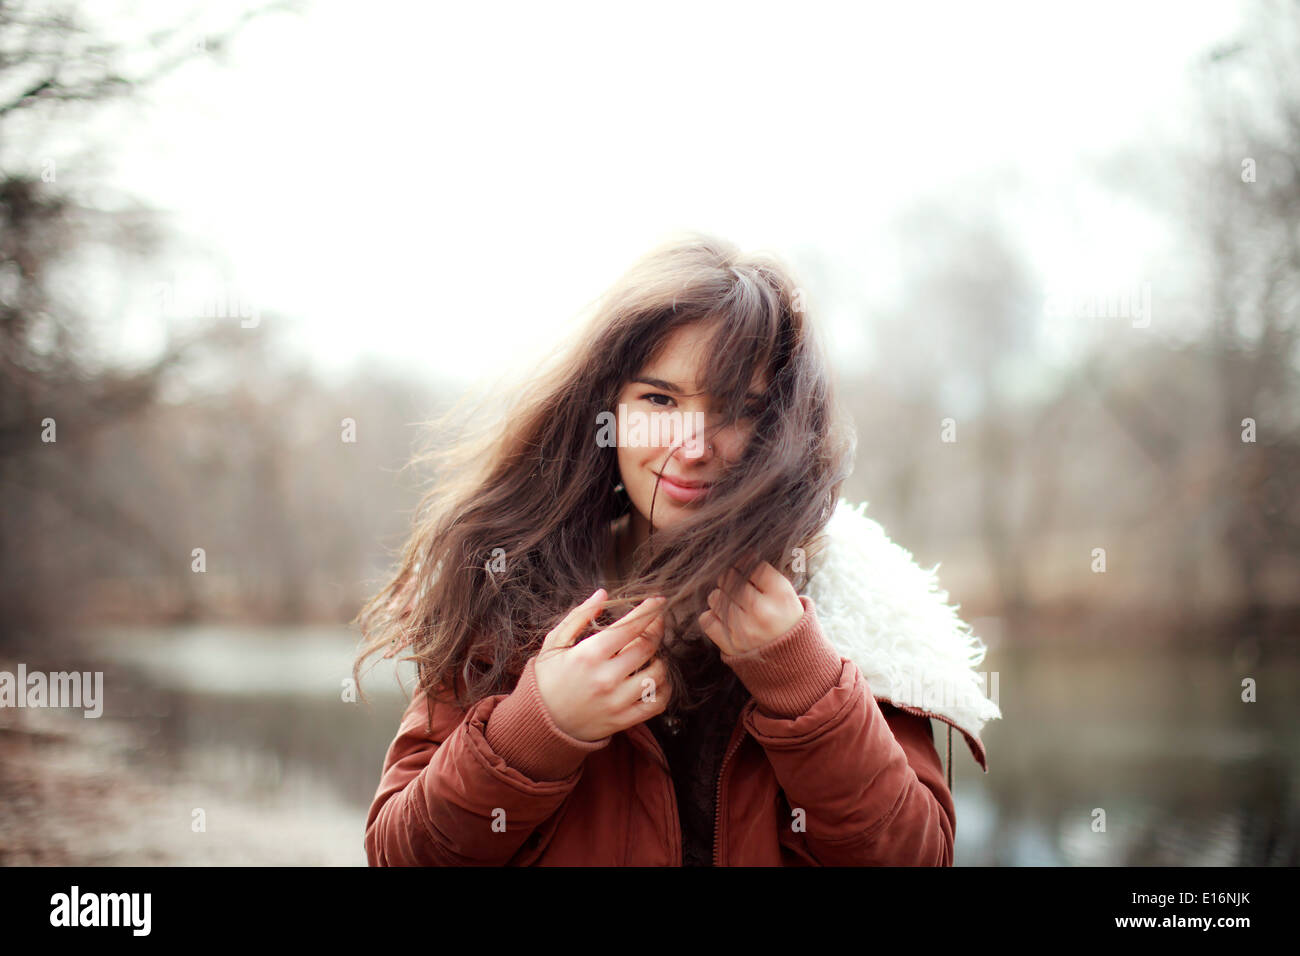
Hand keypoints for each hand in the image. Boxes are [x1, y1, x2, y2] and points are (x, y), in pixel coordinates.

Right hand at [533, 589, 673, 741]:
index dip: (649, 611)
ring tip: (650, 654)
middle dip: (657, 629)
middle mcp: (606, 678)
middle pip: (647, 647)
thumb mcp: (555, 642)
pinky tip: (656, 679)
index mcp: (589, 655)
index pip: (630, 627)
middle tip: (656, 622)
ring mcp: (617, 701)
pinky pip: (657, 703)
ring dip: (660, 659)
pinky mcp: (623, 720)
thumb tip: (603, 594)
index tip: (658, 601)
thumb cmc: (547, 678)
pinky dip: (664, 688)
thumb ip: (579, 616)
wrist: (540, 722)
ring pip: (657, 675)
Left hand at [698, 560, 804, 655]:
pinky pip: (706, 619)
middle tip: (735, 583)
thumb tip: (741, 557)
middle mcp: (762, 611)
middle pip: (729, 579)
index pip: (753, 566)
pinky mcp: (729, 644)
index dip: (746, 563)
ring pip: (715, 597)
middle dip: (730, 578)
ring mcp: (744, 629)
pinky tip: (723, 618)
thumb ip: (767, 577)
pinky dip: (711, 616)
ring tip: (731, 602)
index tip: (745, 566)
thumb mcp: (788, 597)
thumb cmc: (788, 624)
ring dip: (719, 596)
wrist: (793, 665)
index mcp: (781, 596)